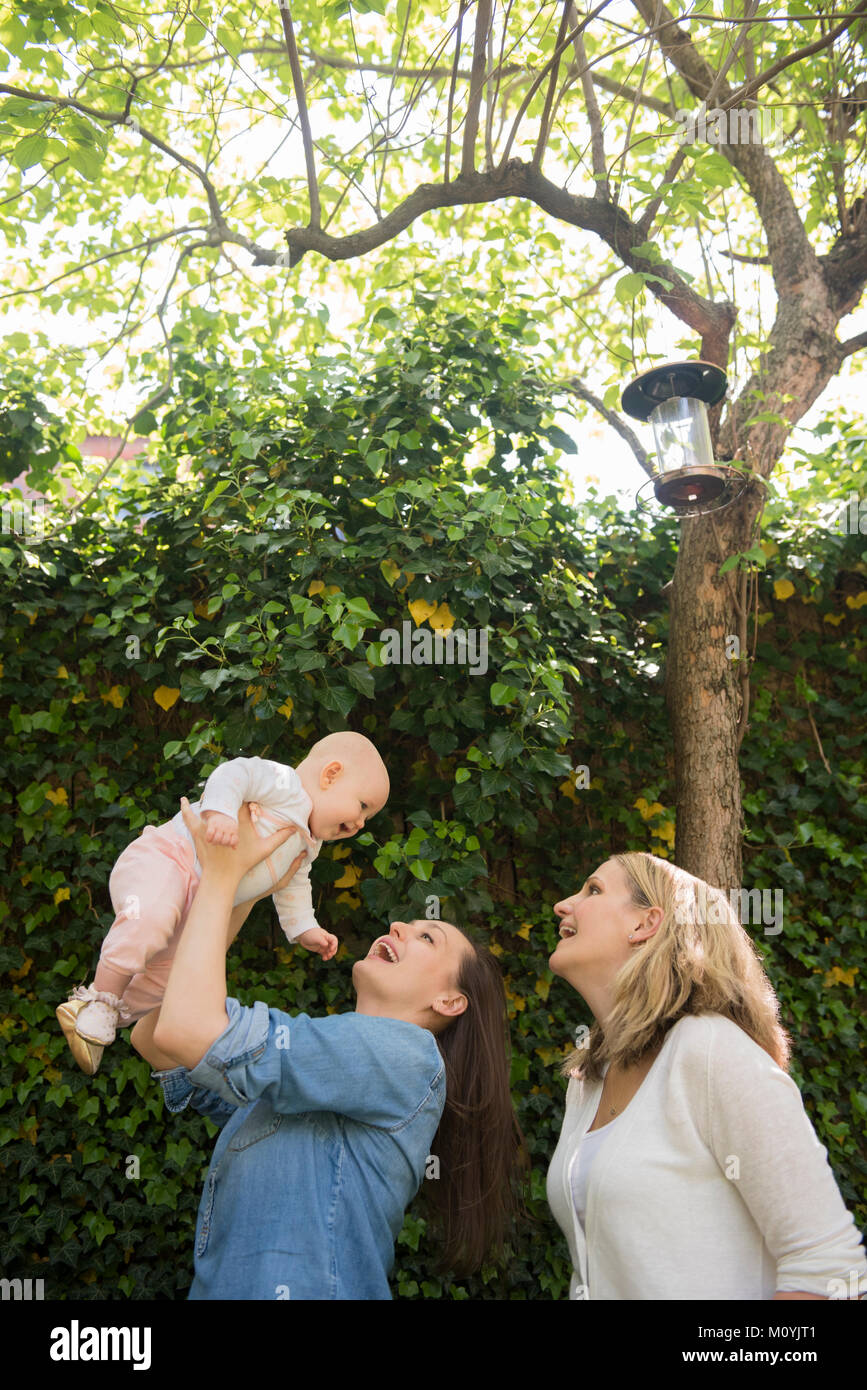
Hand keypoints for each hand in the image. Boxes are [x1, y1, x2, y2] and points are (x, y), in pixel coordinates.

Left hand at [181, 798, 304, 885]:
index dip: (244, 792)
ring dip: (209, 797)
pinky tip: (183, 799)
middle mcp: (223, 820)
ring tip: (211, 789)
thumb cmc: (243, 863)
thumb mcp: (264, 850)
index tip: (246, 786)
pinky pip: (189, 816)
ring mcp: (208, 825)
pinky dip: (185, 807)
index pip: (241, 799)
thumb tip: (294, 829)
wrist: (222, 876)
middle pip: (223, 798)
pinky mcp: (197, 831)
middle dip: (226, 791)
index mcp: (239, 821)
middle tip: (228, 783)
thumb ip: (280, 838)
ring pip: (207, 803)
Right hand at [202, 810, 238, 846]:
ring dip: (214, 842)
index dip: (229, 844)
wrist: (221, 812)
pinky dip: (208, 838)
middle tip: (218, 842)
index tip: (227, 843)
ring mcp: (220, 825)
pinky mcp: (212, 823)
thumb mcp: (233, 830)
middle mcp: (227, 828)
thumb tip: (234, 848)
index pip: (233, 841)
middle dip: (221, 844)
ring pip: (217, 839)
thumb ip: (234, 839)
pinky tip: (208, 840)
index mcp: (234, 830)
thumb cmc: (228, 825)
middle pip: (224, 841)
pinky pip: (210, 833)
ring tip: (213, 841)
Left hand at [296, 927, 338, 961]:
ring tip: (326, 958)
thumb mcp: (316, 937)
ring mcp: (322, 945)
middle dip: (333, 951)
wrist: (301, 935)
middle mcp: (326, 941)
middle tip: (329, 955)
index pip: (334, 940)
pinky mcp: (319, 949)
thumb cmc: (309, 934)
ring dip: (329, 955)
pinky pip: (324, 954)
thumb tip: (326, 945)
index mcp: (327, 936)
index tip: (331, 949)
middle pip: (333, 946)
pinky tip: (324, 959)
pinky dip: (325, 957)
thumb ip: (322, 941)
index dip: (334, 945)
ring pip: (329, 951)